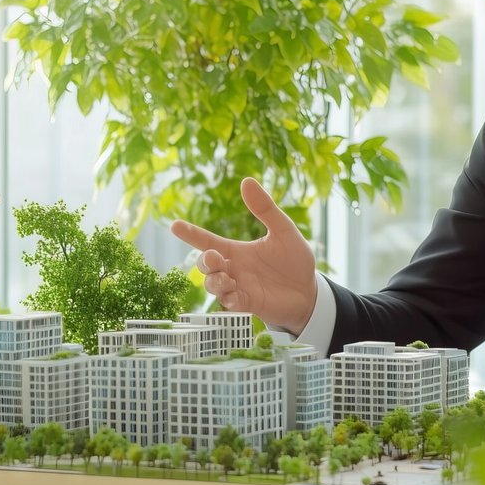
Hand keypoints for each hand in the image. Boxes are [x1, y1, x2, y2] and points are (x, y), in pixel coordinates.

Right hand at [169, 178, 316, 331]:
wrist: (310, 291)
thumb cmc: (295, 260)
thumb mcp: (283, 231)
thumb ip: (265, 209)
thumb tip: (246, 181)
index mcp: (238, 250)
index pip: (208, 240)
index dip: (191, 234)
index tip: (174, 225)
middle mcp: (234, 269)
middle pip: (205, 265)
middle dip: (204, 261)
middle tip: (213, 258)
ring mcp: (239, 288)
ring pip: (213, 285)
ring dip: (214, 282)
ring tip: (227, 279)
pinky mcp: (249, 304)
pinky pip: (229, 303)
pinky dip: (227, 300)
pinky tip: (233, 296)